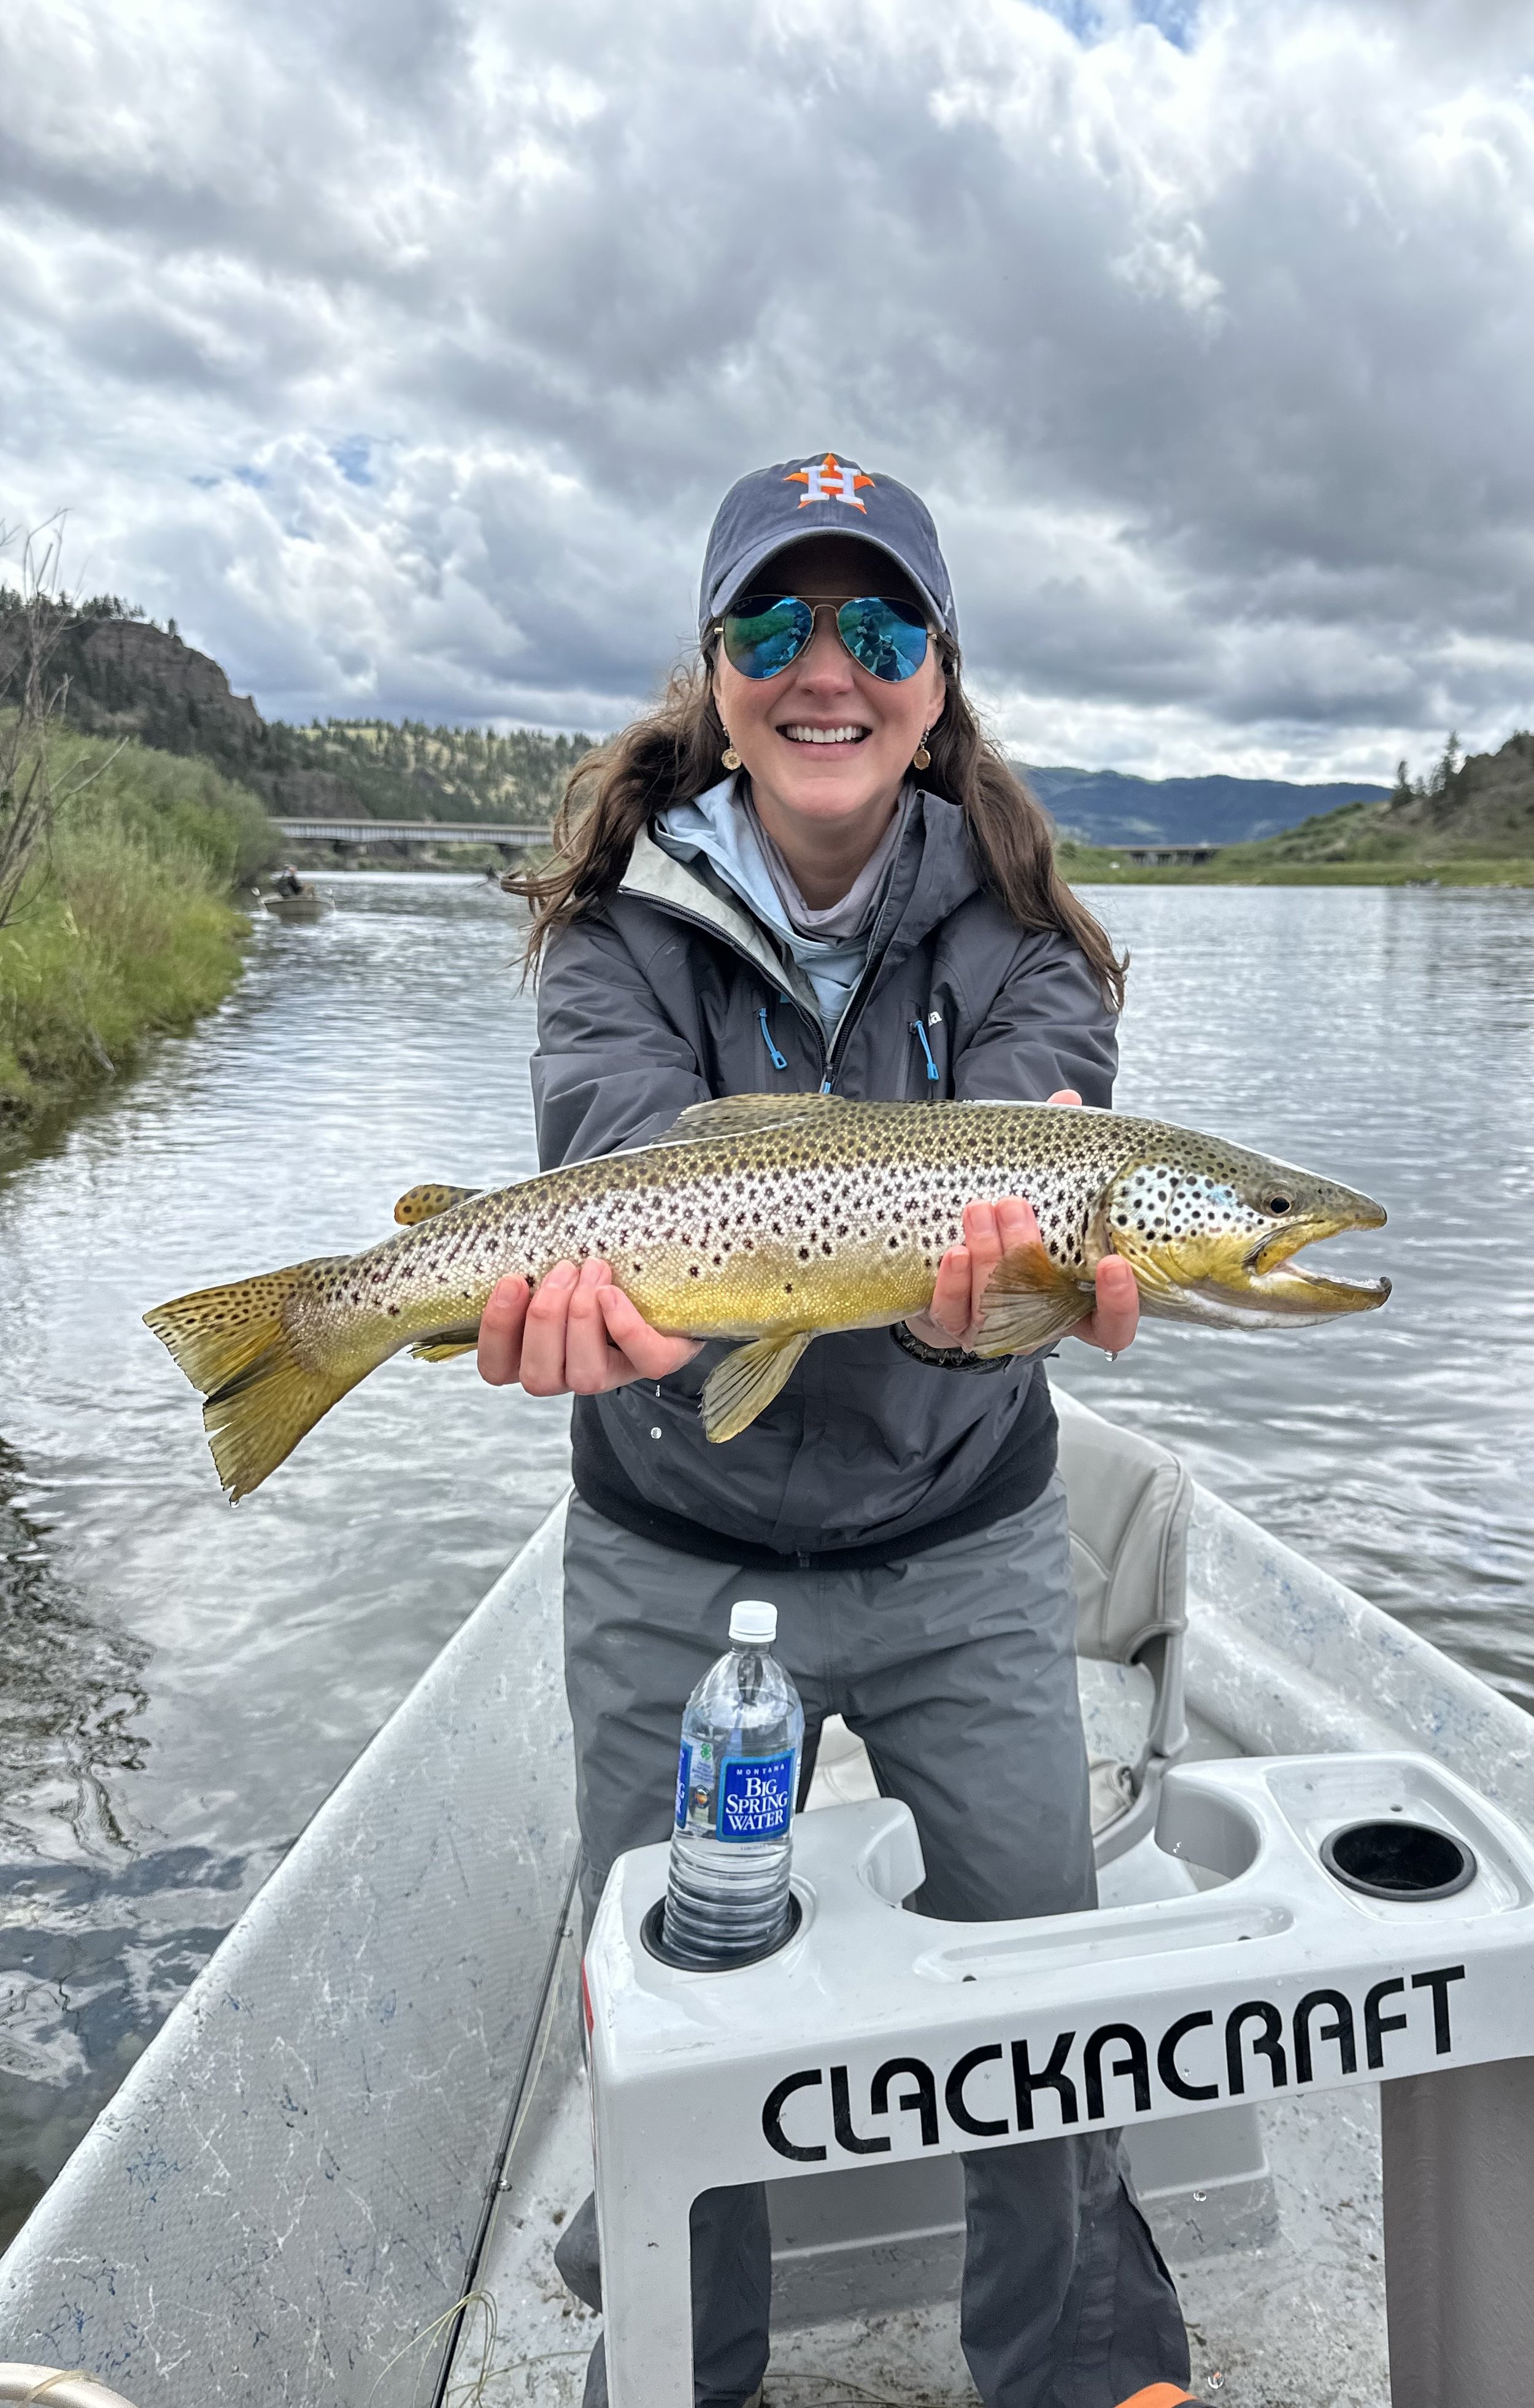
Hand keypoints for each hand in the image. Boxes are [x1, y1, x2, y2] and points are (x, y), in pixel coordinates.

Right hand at [477, 1258, 702, 1394]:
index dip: (497, 1330)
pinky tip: (613, 1294)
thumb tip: (511, 1242)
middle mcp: (567, 1373)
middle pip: (538, 1376)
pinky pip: (646, 1361)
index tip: (512, 1280)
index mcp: (533, 1353)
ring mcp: (613, 1372)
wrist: (660, 1279)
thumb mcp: (554, 1270)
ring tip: (594, 1269)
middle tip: (563, 1269)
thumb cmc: (590, 1271)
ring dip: (583, 1317)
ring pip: (586, 1377)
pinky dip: (626, 1327)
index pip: (495, 1368)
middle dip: (545, 1317)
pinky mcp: (656, 1360)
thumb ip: (528, 1267)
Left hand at [903, 1088, 1139, 1357]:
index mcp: (1076, 1298)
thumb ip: (1056, 1152)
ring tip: (980, 1209)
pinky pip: (951, 1314)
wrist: (941, 1249)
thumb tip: (1067, 1099)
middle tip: (1014, 1205)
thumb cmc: (1008, 1218)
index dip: (1118, 1303)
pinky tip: (954, 1252)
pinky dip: (953, 1284)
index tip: (1113, 1264)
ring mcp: (994, 1327)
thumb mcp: (1037, 1186)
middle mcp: (1040, 1321)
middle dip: (1029, 1256)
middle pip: (1047, 1313)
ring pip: (997, 1311)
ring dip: (990, 1259)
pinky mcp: (951, 1324)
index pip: (1114, 1324)